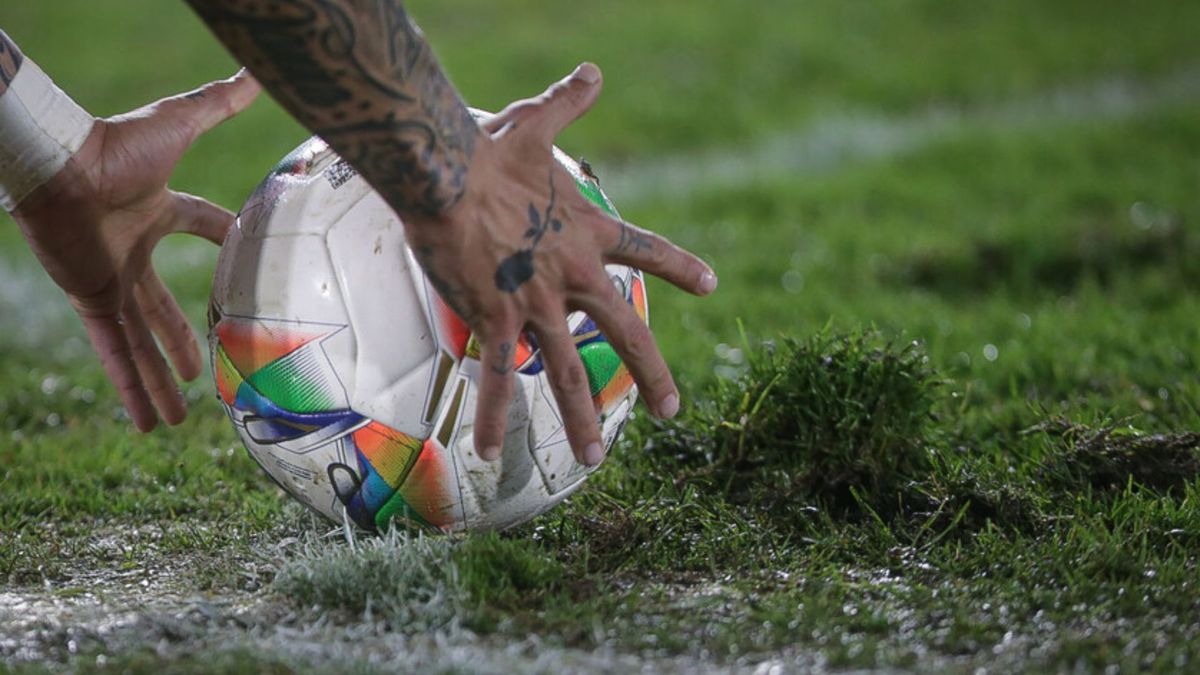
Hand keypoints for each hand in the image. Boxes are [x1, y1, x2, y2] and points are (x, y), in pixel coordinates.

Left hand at [12, 70, 259, 430]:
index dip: (224, 235)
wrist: (61, 163)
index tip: (246, 253)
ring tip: (174, 423)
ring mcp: (113, 279)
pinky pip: (117, 353)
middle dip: (180, 345)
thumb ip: (219, 101)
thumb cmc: (118, 143)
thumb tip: (256, 70)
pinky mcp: (94, 299)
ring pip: (141, 342)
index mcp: (157, 208)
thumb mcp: (180, 123)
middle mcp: (134, 249)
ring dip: (157, 383)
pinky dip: (129, 388)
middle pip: (164, 309)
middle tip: (201, 377)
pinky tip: (145, 424)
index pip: (200, 225)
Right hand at [404, 63, 716, 465]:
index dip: (680, 268)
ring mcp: (539, 304)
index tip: (710, 285)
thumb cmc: (489, 149)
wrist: (448, 173)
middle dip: (653, 375)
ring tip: (599, 460)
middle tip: (676, 410)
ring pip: (567, 372)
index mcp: (590, 234)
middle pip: (626, 334)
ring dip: (581, 420)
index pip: (648, 252)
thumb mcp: (537, 122)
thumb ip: (569, 98)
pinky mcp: (497, 318)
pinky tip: (488, 453)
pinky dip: (492, 414)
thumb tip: (592, 67)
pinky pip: (496, 375)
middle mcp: (575, 277)